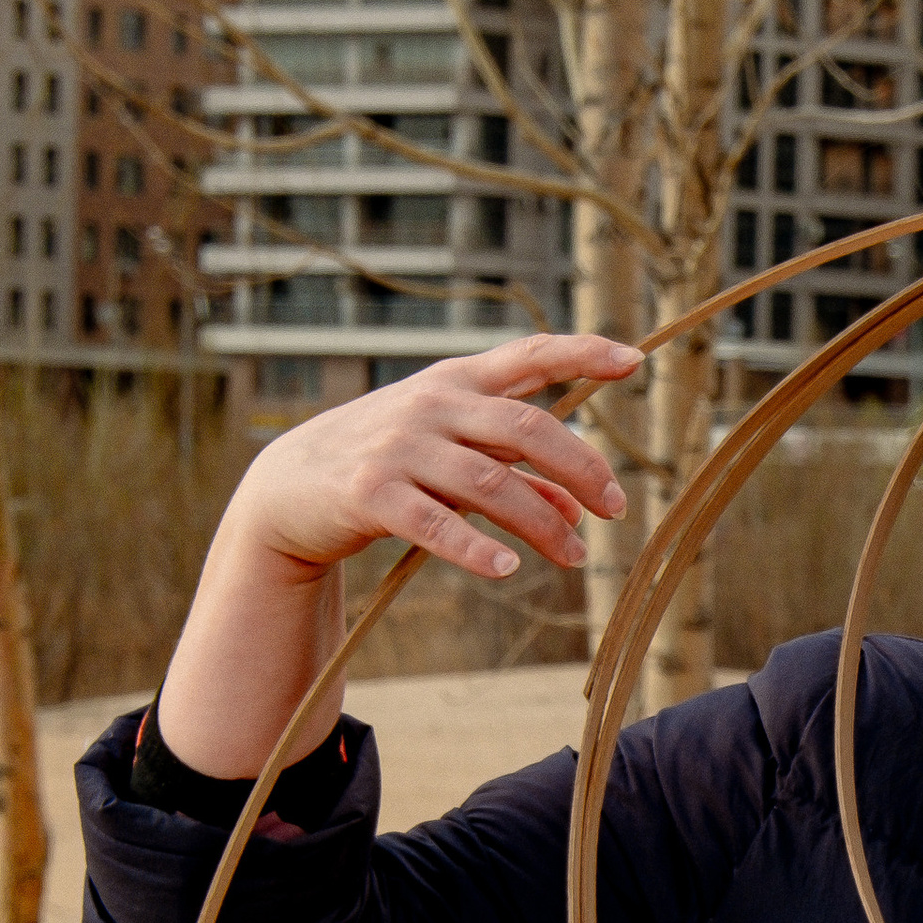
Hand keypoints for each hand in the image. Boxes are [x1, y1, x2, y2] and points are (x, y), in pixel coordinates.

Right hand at [228, 331, 638, 586]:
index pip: (528, 354)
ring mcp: (399, 447)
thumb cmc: (387, 464)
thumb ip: (516, 476)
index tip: (633, 360)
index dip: (581, 353)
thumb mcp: (451, 457)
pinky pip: (434, 524)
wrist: (290, 487)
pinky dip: (475, 548)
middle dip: (579, 466)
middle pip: (524, 426)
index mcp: (456, 382)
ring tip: (576, 557)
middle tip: (615, 508)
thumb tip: (578, 512)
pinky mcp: (370, 494)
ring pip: (489, 482)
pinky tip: (508, 569)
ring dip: (541, 523)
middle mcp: (431, 405)